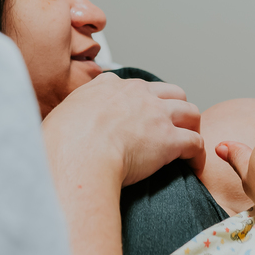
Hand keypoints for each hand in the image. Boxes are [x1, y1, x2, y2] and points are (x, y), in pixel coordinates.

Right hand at [43, 72, 203, 189]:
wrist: (77, 153)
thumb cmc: (60, 142)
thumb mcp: (60, 116)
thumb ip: (69, 117)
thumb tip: (58, 129)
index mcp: (109, 86)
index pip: (135, 87)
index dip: (142, 102)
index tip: (140, 118)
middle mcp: (137, 94)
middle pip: (171, 92)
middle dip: (175, 108)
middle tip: (171, 129)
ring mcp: (156, 115)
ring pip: (190, 112)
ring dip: (191, 128)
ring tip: (187, 146)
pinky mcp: (169, 139)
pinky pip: (196, 143)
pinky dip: (197, 155)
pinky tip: (192, 167)